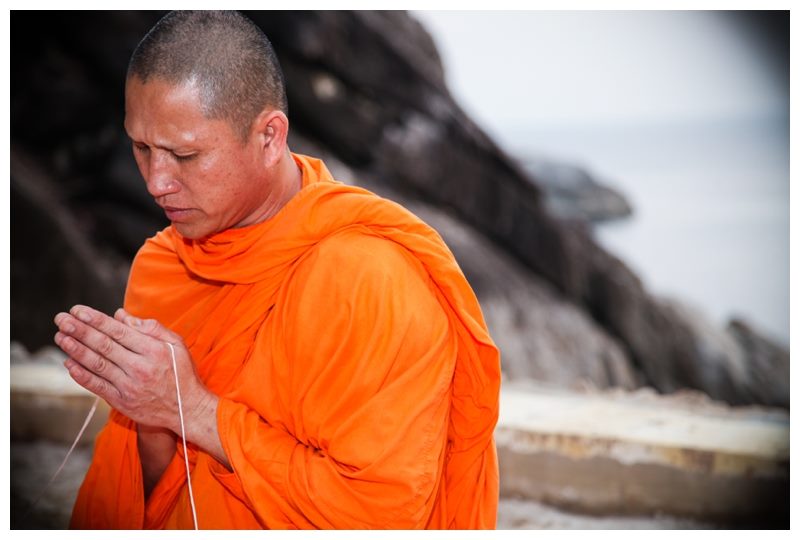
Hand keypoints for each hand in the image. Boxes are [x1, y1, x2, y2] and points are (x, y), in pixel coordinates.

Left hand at [53, 305, 208, 433]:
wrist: (186, 409)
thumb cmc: (181, 373)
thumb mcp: (176, 344)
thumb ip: (151, 327)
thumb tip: (120, 316)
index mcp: (153, 350)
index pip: (118, 331)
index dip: (95, 320)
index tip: (77, 310)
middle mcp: (140, 367)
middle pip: (103, 346)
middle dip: (79, 330)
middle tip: (60, 319)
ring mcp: (129, 386)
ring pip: (97, 364)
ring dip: (75, 350)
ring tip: (60, 336)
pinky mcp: (122, 402)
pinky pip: (97, 386)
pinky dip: (81, 375)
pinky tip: (68, 363)